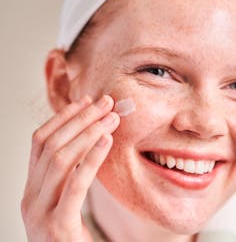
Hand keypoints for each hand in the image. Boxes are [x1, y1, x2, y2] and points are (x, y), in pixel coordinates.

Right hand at [21, 95, 119, 240]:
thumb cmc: (73, 236)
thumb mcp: (66, 201)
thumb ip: (72, 174)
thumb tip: (92, 136)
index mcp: (32, 188)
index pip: (40, 141)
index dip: (63, 117)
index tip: (85, 100)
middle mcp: (29, 198)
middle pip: (52, 144)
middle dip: (80, 118)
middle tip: (106, 102)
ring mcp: (39, 213)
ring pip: (61, 158)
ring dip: (88, 132)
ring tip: (112, 117)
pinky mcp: (57, 227)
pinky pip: (76, 184)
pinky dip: (91, 158)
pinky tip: (107, 140)